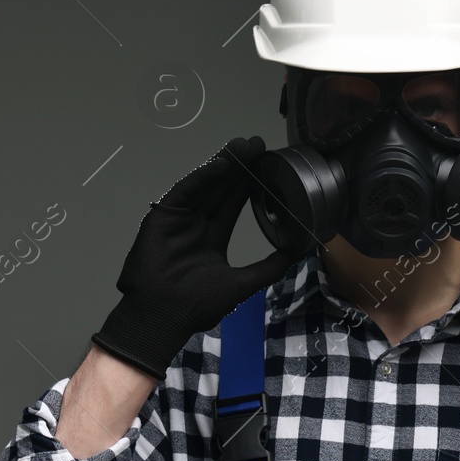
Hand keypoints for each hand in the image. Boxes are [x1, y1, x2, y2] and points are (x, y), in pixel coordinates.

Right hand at [91, 136, 298, 379]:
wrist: (163, 316)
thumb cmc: (197, 304)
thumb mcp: (241, 284)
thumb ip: (268, 268)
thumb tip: (296, 254)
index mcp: (212, 238)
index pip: (233, 204)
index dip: (249, 184)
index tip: (266, 165)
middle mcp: (196, 224)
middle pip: (221, 189)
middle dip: (239, 167)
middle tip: (257, 144)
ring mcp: (179, 219)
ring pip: (205, 185)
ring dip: (224, 165)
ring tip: (243, 146)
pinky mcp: (163, 216)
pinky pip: (185, 191)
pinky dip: (202, 178)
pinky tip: (221, 165)